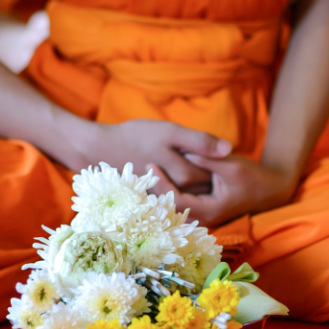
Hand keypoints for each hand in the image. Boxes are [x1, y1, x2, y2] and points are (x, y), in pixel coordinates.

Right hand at [78, 119, 231, 193]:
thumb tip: (229, 150)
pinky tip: (166, 171)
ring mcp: (166, 196)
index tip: (205, 151)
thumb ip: (200, 141)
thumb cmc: (135, 137)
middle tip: (193, 157)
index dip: (213, 161)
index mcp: (186, 175)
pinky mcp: (153, 197)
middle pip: (201, 183)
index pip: (212, 173)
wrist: (100, 150)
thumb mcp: (170, 132)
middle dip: (205, 172)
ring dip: (190, 179)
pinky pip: (172, 192)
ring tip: (178, 161)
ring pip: (188, 188)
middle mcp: (180, 191)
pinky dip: (174, 183)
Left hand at [149, 154, 297, 226]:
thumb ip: (206, 158)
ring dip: (158, 192)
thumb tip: (185, 151)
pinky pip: (179, 203)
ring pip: (173, 206)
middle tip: (137, 171)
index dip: (161, 184)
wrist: (269, 189)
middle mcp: (203, 219)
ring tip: (139, 175)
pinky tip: (154, 180)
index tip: (150, 164)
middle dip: (153, 190)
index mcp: (209, 211)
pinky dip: (168, 192)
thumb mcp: (230, 164)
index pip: (176, 201)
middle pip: (170, 208)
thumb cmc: (252, 177)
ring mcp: (202, 217)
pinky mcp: (201, 210)